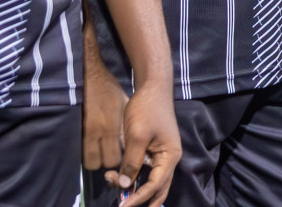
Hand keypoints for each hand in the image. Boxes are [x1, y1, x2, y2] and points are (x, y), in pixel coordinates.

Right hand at [82, 56, 127, 174]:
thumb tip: (129, 144)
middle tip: (108, 153)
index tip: (119, 154)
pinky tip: (90, 142)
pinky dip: (83, 150)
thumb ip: (126, 126)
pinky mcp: (71, 130)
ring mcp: (81, 132)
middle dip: (104, 162)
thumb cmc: (109, 89)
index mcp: (111, 125)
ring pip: (86, 160)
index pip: (114, 158)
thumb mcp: (125, 104)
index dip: (117, 160)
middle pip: (98, 164)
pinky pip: (77, 150)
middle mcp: (95, 132)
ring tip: (99, 149)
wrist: (87, 76)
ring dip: (93, 158)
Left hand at [111, 80, 179, 204]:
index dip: (138, 197)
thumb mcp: (137, 136)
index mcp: (170, 156)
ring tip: (112, 179)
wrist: (152, 87)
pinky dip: (132, 175)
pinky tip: (117, 174)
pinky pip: (144, 169)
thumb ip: (131, 162)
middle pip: (158, 187)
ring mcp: (161, 154)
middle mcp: (168, 158)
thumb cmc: (147, 109)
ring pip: (150, 180)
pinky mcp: (152, 149)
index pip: (155, 185)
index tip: (121, 206)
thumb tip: (125, 186)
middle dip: (141, 198)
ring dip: (132, 186)